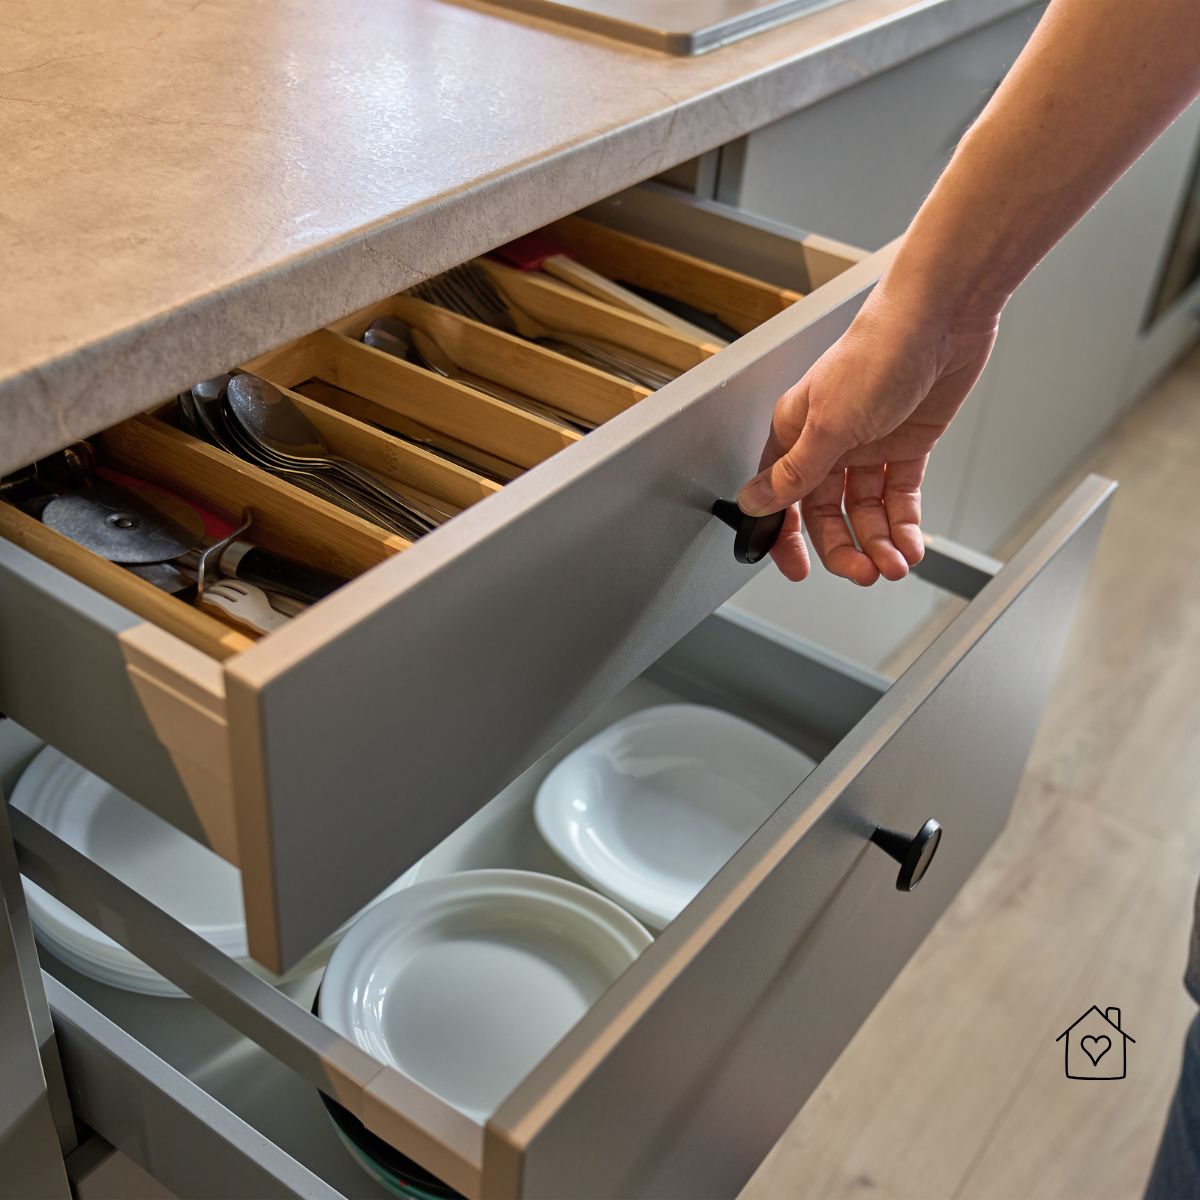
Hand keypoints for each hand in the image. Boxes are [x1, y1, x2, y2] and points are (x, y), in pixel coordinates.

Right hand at [737, 279, 998, 584]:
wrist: (941, 319)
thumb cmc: (877, 352)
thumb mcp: (828, 424)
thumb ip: (794, 472)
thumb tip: (755, 502)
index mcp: (795, 433)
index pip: (782, 498)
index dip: (787, 537)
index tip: (798, 569)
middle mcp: (828, 442)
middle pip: (827, 513)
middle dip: (844, 547)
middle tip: (862, 572)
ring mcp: (869, 444)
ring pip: (865, 511)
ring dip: (878, 541)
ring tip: (893, 563)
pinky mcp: (907, 444)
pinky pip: (899, 497)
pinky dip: (904, 524)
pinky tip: (909, 543)